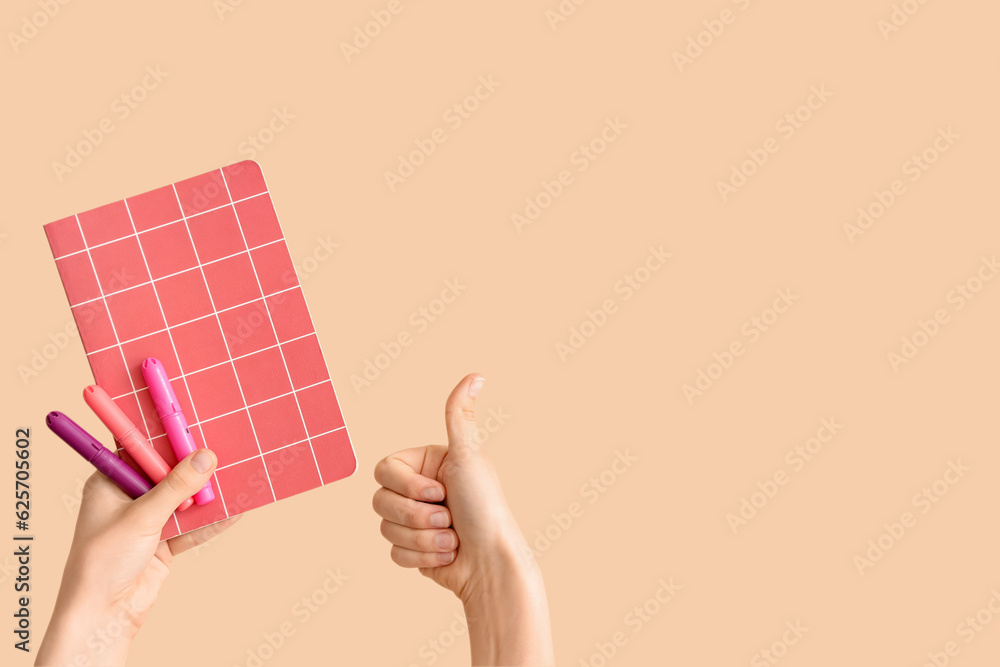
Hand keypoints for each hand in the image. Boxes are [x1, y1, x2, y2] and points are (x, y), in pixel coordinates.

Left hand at [36, 449, 238, 666]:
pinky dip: (212, 520)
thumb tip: (205, 457)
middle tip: (223, 448)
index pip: (140, 448)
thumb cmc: (103, 562)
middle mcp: (129, 497)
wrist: (103, 616)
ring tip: (237, 477)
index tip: (194, 423)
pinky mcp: (164, 542)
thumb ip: (176, 487)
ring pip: (184, 499)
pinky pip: (193, 525)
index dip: (165, 436)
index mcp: (111, 482)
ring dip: (206, 493)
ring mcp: (148, 520)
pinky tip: (235, 510)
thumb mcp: (142, 517)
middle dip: (194, 465)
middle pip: (167, 473)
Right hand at [373, 374, 553, 665]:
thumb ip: (459, 416)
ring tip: (452, 537)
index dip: (408, 486)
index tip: (439, 492)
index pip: (384, 470)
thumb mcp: (469, 456)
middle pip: (379, 501)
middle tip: (448, 516)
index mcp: (425, 464)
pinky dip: (422, 556)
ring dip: (424, 538)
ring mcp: (414, 520)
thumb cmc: (484, 507)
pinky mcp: (412, 549)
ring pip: (385, 528)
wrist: (491, 562)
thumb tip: (476, 375)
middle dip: (417, 516)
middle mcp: (418, 490)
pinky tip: (448, 554)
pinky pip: (393, 553)